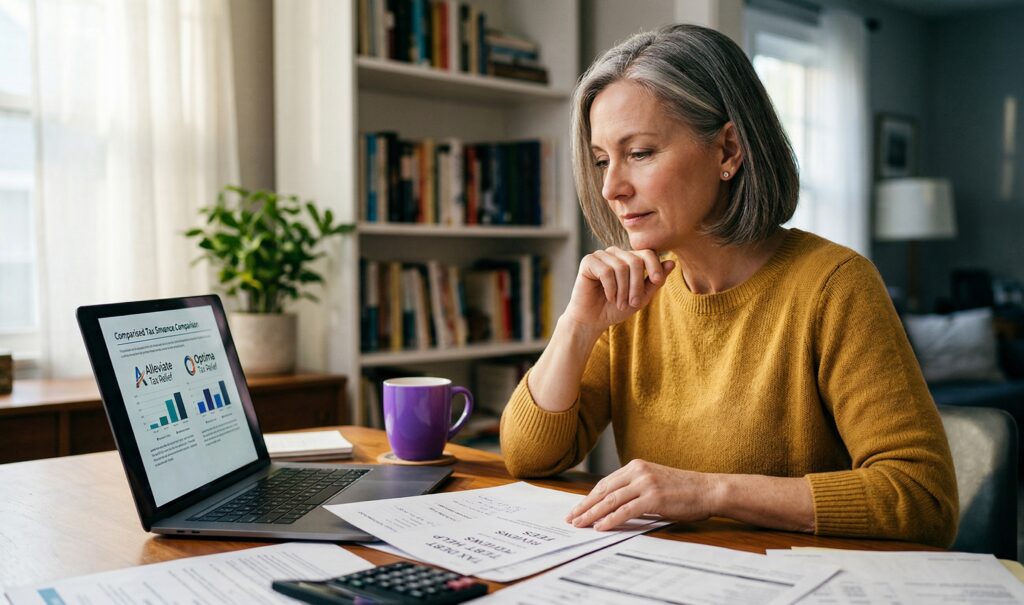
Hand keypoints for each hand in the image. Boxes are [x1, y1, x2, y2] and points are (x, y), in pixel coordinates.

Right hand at [562, 247, 674, 330]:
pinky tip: (609, 296)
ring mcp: (601, 255)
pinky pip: (605, 271)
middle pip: (635, 260)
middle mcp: (616, 253)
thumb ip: (656, 281)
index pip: (647, 252)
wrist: (593, 320)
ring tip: (620, 303)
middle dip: (636, 285)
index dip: (654, 265)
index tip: (657, 280)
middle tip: (633, 303)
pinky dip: (610, 288)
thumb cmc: (616, 308)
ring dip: (623, 290)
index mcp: (629, 258)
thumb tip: (672, 263)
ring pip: (621, 267)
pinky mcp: (588, 261)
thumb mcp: (642, 297)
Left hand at [565, 459, 716, 530]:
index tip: (577, 508)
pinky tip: (600, 527)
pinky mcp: (653, 498)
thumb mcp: (654, 483)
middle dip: (585, 506)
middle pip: (603, 491)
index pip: (605, 483)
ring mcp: (645, 484)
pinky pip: (625, 510)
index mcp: (636, 466)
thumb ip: (635, 490)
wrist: (708, 490)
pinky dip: (610, 520)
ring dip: (592, 514)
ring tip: (580, 524)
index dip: (589, 497)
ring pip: (611, 500)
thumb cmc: (683, 490)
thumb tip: (613, 507)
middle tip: (571, 518)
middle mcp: (638, 471)